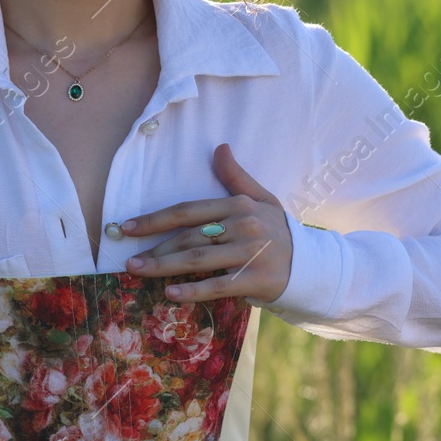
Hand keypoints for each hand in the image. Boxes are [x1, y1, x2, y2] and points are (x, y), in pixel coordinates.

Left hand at [120, 143, 291, 302]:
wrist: (312, 266)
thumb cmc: (280, 232)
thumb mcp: (262, 199)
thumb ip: (236, 177)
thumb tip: (219, 147)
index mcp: (239, 205)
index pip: (188, 211)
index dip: (155, 219)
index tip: (128, 227)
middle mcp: (243, 226)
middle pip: (189, 237)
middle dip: (155, 248)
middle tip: (130, 260)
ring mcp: (249, 253)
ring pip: (198, 260)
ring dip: (164, 266)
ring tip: (139, 271)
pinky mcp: (255, 279)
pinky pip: (218, 286)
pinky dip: (193, 290)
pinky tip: (171, 293)